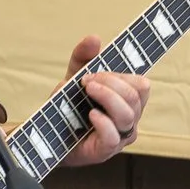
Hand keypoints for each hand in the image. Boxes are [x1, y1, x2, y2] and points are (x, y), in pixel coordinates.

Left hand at [61, 35, 148, 166]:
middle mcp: (129, 117)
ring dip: (108, 97)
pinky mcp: (106, 150)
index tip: (95, 71)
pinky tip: (91, 114)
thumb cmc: (67, 108)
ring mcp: (120, 135)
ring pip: (128, 115)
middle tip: (87, 81)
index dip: (121, 75)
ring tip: (88, 90)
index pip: (141, 85)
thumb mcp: (73, 77)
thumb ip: (83, 57)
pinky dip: (103, 123)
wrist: (47, 135)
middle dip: (111, 83)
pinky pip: (114, 137)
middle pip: (136, 97)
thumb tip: (94, 38)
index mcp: (128, 100)